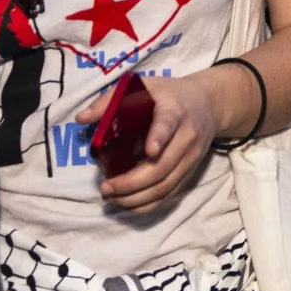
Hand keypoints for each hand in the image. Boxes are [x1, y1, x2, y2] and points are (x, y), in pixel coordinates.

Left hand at [75, 65, 243, 211]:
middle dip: (132, 182)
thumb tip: (81, 118)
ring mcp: (190, 157)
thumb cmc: (168, 95)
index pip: (167, 124)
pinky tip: (127, 204)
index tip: (149, 151)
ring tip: (111, 198)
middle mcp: (186, 136)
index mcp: (174, 110)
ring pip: (166, 185)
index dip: (159, 137)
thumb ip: (111, 100)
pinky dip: (148, 204)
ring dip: (137, 198)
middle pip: (163, 166)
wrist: (208, 104)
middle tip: (105, 187)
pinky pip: (170, 194)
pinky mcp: (190, 172)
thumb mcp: (142, 87)